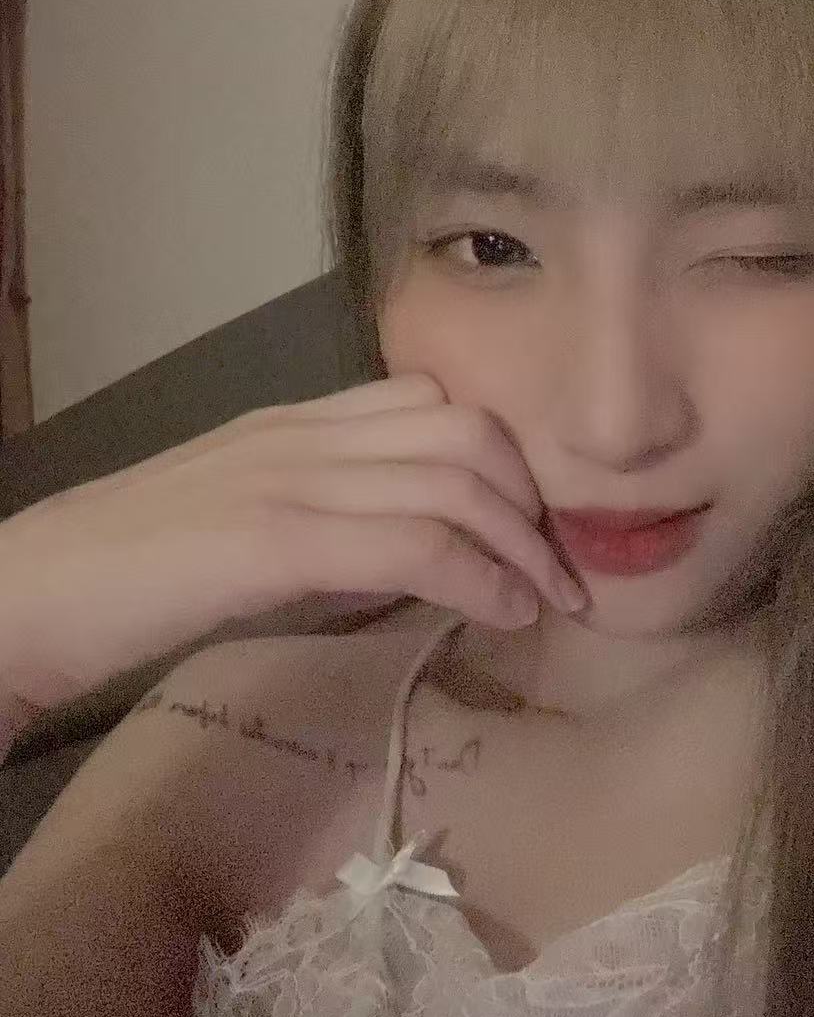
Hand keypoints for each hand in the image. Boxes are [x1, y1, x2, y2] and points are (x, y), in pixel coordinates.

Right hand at [0, 373, 585, 711]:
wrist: (27, 594)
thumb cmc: (128, 576)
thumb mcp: (243, 527)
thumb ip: (326, 521)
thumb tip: (414, 556)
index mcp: (294, 424)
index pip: (435, 404)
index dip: (504, 461)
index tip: (532, 527)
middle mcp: (301, 433)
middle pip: (465, 431)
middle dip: (531, 500)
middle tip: (558, 568)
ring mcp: (289, 476)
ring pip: (454, 477)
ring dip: (522, 545)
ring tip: (547, 599)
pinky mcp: (274, 535)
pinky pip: (414, 539)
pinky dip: (480, 576)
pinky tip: (505, 612)